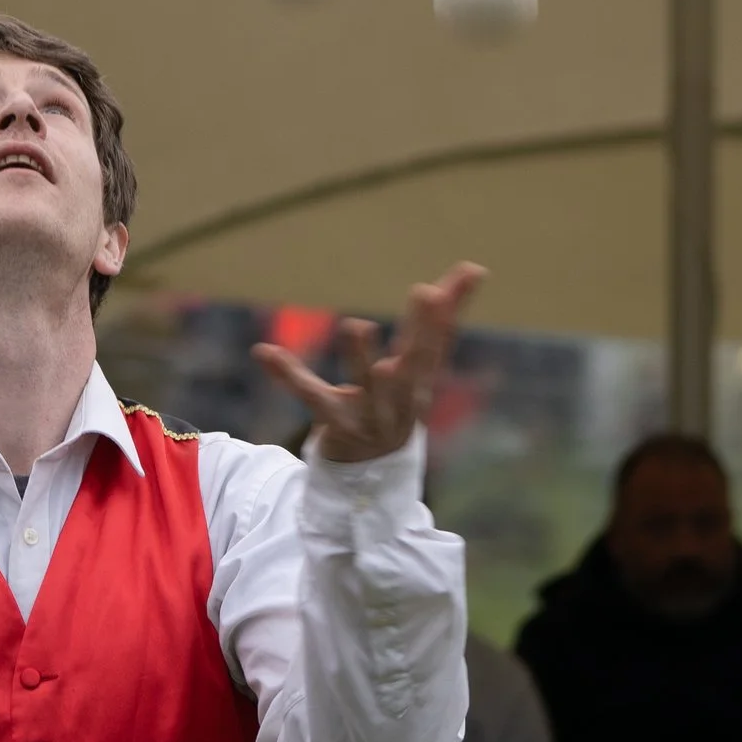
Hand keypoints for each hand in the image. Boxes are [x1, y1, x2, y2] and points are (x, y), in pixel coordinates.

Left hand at [257, 264, 484, 463]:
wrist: (373, 474)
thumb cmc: (398, 403)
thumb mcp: (421, 367)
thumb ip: (440, 318)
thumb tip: (476, 266)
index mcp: (421, 380)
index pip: (440, 341)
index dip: (446, 314)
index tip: (455, 281)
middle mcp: (400, 397)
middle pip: (414, 362)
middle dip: (421, 331)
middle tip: (425, 292)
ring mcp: (369, 412)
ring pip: (366, 381)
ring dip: (362, 354)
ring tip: (357, 325)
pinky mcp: (335, 421)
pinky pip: (310, 395)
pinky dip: (287, 373)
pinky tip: (264, 351)